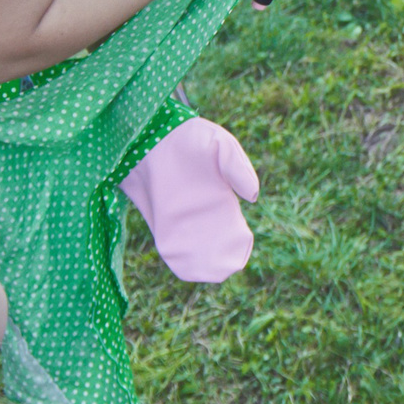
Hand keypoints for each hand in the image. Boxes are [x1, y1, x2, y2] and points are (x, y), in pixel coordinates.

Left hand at [120, 117, 260, 282]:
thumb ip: (239, 169)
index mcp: (219, 195)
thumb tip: (253, 198)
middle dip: (221, 256)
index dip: (239, 239)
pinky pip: (171, 249)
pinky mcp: (158, 223)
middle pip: (215, 243)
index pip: (233, 225)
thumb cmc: (188, 136)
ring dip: (203, 262)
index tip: (243, 243)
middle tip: (226, 265)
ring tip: (211, 270)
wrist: (150, 133)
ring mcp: (179, 219)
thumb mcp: (221, 146)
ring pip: (195, 250)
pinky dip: (180, 260)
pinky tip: (190, 267)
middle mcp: (200, 211)